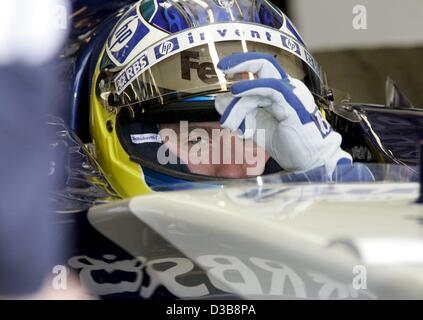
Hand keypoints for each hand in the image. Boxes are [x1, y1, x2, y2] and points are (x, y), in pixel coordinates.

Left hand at [215, 52, 351, 176]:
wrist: (309, 161)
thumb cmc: (290, 143)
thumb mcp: (256, 126)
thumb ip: (239, 113)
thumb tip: (218, 100)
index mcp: (280, 91)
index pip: (260, 70)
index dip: (242, 65)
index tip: (224, 67)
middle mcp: (288, 88)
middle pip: (265, 63)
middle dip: (241, 61)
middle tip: (222, 66)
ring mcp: (292, 94)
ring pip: (260, 83)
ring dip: (239, 103)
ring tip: (229, 122)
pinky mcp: (294, 104)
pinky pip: (272, 89)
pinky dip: (252, 88)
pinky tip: (238, 94)